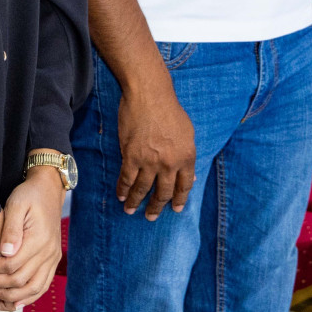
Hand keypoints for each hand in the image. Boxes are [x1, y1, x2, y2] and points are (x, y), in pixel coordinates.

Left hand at [0, 167, 63, 311]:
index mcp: (39, 240)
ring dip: (10, 297)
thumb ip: (11, 229)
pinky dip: (27, 298)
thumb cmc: (30, 195)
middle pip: (20, 281)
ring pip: (33, 291)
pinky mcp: (52, 262)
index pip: (11, 265)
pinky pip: (42, 287)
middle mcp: (48, 254)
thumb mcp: (17, 204)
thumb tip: (5, 253)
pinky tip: (11, 300)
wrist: (49, 190)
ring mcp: (52, 259)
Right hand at [116, 82, 194, 219]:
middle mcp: (170, 163)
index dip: (179, 199)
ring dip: (136, 203)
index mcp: (187, 157)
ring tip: (131, 211)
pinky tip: (121, 196)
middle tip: (151, 216)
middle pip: (163, 192)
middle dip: (156, 207)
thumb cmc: (169, 109)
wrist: (149, 95)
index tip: (175, 209)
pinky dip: (123, 189)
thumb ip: (187, 155)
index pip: (184, 186)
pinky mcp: (131, 156)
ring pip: (143, 189)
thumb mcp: (187, 132)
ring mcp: (150, 161)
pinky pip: (126, 178)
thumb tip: (190, 176)